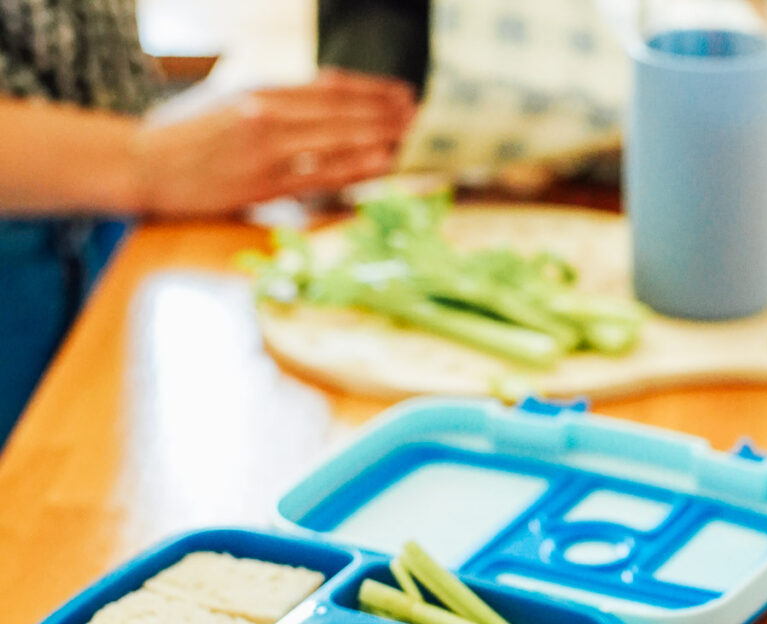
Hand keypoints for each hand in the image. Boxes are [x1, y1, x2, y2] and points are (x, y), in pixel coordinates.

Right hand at [134, 69, 415, 215]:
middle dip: (383, 111)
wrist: (141, 164)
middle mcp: (268, 112)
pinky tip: (382, 161)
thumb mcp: (224, 99)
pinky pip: (320, 174)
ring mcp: (267, 149)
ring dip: (378, 136)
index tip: (396, 92)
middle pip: (340, 109)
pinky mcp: (262, 184)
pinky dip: (355, 166)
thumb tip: (316, 92)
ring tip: (409, 135)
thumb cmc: (180, 135)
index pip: (328, 87)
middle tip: (416, 112)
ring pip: (337, 138)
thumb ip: (270, 97)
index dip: (368, 89)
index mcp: (260, 89)